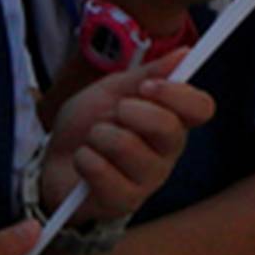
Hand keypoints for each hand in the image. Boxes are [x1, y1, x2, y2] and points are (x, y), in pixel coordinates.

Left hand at [42, 67, 213, 225]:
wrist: (54, 159)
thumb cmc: (89, 124)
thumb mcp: (113, 90)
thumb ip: (147, 74)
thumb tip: (185, 52)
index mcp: (171, 121)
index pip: (201, 108)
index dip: (177, 94)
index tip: (147, 86)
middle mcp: (167, 152)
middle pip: (169, 128)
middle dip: (131, 112)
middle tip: (113, 113)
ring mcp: (147, 180)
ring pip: (129, 147)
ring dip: (99, 135)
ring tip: (93, 140)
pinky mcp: (124, 202)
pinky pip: (103, 172)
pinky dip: (84, 158)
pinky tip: (84, 162)